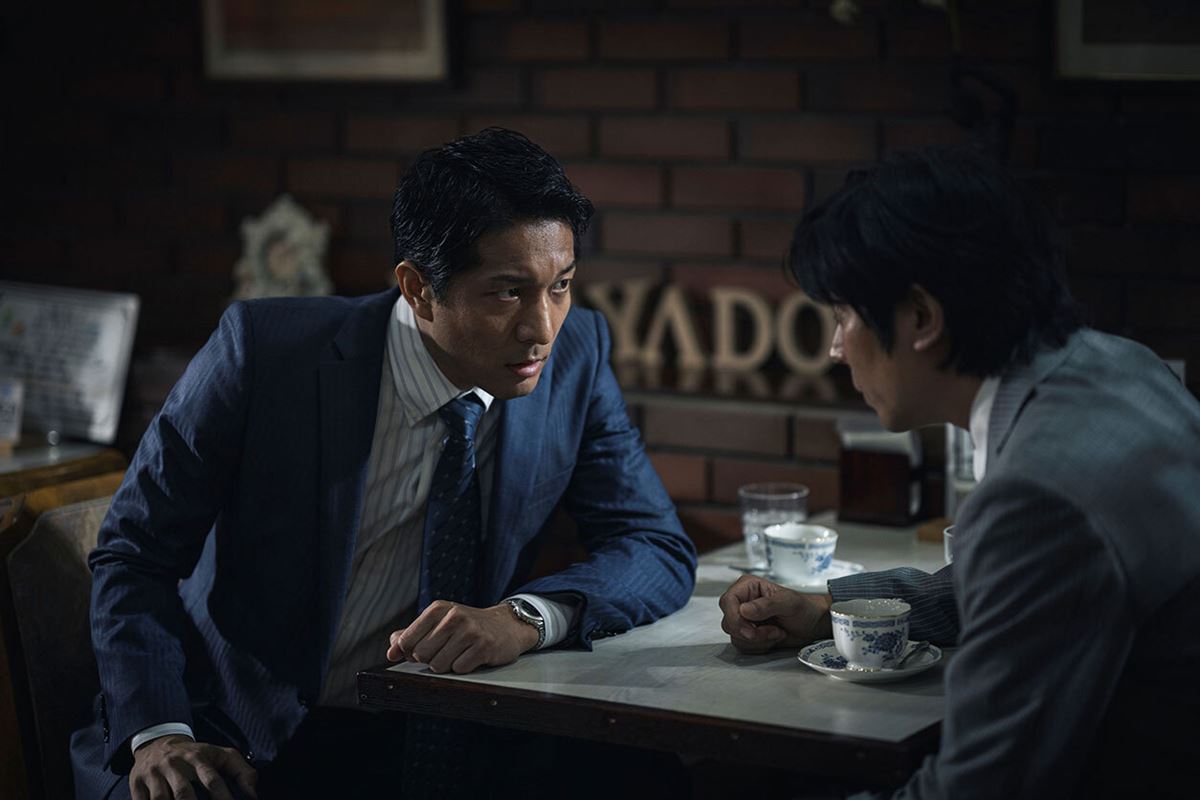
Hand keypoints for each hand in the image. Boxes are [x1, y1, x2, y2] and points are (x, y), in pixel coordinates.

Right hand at [130, 734, 256, 799]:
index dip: (223, 797)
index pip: (212, 780)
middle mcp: (175, 765)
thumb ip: (241, 771)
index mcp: (198, 757)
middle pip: (184, 793)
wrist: (158, 742)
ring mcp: (154, 774)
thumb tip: (253, 795)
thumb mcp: (220, 755)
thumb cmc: (195, 755)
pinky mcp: (136, 783)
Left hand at [386, 601, 539, 673]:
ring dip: (447, 665)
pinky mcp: (484, 646)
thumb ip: (412, 635)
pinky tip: (472, 657)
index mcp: (437, 609)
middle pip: (421, 655)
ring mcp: (470, 630)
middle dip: (430, 659)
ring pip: (439, 665)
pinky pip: (459, 669)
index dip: (410, 653)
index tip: (422, 651)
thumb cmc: (467, 627)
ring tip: (459, 654)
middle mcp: (453, 616)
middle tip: (446, 651)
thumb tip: (391, 651)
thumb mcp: (439, 623)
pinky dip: (464, 667)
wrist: (506, 625)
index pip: (406, 641)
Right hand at [718, 575, 832, 653]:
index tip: (750, 630)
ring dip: (758, 640)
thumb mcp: (788, 602)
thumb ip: (766, 604)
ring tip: (777, 632)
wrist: (812, 625)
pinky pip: (743, 645)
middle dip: (750, 632)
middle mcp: (742, 602)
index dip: (734, 618)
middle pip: (728, 622)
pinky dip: (759, 646)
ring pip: (735, 636)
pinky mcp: (748, 634)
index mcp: (747, 587)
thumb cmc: (803, 608)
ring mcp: (744, 619)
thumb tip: (744, 610)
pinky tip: (773, 638)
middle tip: (772, 632)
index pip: (727, 601)